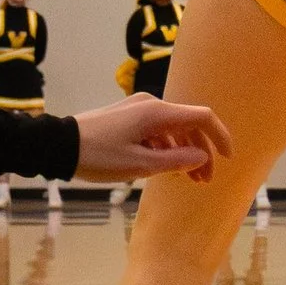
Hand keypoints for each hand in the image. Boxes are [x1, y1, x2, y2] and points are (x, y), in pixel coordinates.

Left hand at [69, 96, 230, 182]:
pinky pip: (157, 130)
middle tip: (204, 179)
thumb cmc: (98, 156)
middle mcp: (151, 105)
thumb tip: (203, 156)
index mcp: (157, 113)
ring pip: (173, 129)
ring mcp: (138, 109)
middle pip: (189, 124)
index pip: (202, 117)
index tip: (227, 158)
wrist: (57, 145)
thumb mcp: (139, 164)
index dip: (219, 136)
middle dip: (201, 150)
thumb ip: (175, 160)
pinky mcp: (127, 117)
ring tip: (188, 179)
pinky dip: (167, 148)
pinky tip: (165, 167)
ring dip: (184, 152)